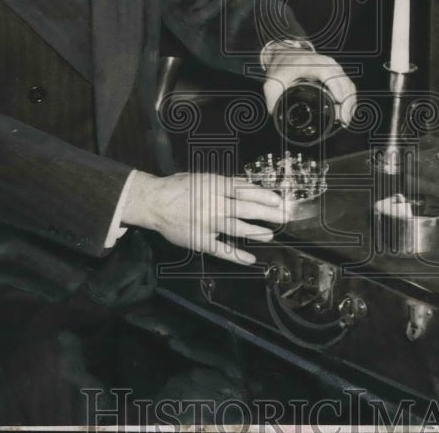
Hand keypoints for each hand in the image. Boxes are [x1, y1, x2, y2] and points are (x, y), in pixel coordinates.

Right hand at [123, 171, 284, 264]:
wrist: (154, 202)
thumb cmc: (179, 187)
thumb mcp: (203, 178)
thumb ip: (224, 184)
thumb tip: (247, 186)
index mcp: (215, 186)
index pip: (245, 190)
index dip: (264, 195)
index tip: (278, 199)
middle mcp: (215, 204)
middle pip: (246, 208)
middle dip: (268, 213)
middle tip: (284, 216)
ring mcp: (208, 224)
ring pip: (237, 228)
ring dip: (256, 232)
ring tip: (270, 234)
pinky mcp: (201, 240)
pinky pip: (221, 249)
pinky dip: (236, 255)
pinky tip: (250, 259)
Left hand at [262, 49, 356, 125]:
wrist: (285, 54)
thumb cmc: (280, 66)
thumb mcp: (271, 83)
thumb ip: (272, 99)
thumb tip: (276, 116)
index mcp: (309, 64)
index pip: (327, 73)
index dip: (335, 86)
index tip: (338, 101)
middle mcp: (325, 63)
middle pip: (342, 80)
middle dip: (346, 101)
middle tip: (343, 120)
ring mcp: (332, 66)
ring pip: (348, 83)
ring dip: (350, 102)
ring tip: (345, 119)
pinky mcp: (336, 72)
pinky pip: (347, 84)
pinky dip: (350, 98)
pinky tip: (348, 110)